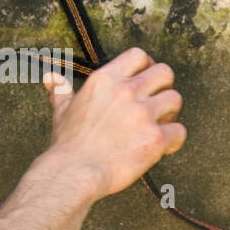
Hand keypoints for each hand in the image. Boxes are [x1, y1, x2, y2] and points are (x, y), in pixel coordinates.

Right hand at [42, 47, 186, 199]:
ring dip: (170, 114)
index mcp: (105, 79)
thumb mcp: (62, 111)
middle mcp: (126, 91)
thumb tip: (50, 78)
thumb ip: (62, 90)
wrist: (73, 173)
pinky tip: (162, 148)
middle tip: (155, 107)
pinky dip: (174, 141)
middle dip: (164, 88)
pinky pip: (179, 131)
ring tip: (158, 128)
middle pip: (165, 72)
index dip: (147, 67)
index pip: (139, 55)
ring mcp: (143, 114)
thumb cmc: (68, 145)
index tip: (145, 83)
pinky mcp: (155, 138)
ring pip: (175, 99)